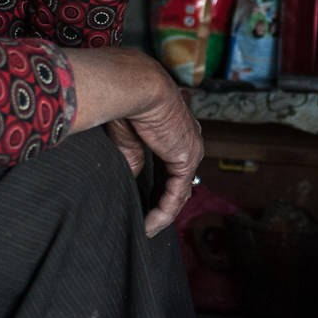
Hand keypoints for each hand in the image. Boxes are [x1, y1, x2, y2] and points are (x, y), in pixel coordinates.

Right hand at [66, 47, 202, 237]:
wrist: (135, 86)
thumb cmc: (127, 102)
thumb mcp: (128, 139)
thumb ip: (133, 160)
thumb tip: (132, 179)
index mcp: (174, 130)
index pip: (169, 164)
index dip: (157, 185)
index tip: (142, 202)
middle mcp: (188, 140)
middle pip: (177, 181)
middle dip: (162, 203)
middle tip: (146, 223)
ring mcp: (190, 150)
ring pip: (179, 191)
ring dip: (163, 213)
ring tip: (147, 230)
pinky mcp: (187, 160)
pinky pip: (177, 194)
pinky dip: (163, 212)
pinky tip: (149, 226)